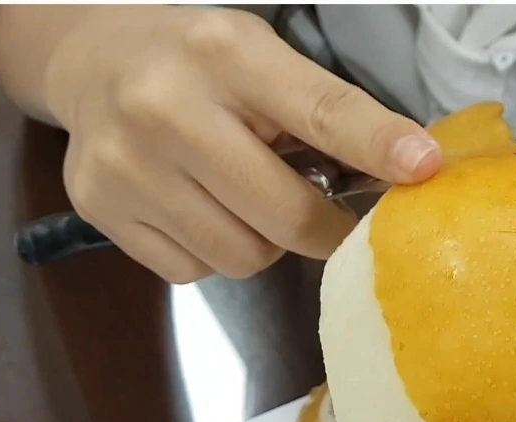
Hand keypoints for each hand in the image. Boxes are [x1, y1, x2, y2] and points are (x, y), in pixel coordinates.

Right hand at [45, 6, 440, 281]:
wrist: (91, 62)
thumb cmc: (198, 63)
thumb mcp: (262, 57)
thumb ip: (322, 111)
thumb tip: (403, 174)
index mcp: (226, 56)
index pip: (319, 110)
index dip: (377, 145)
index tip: (424, 169)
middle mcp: (168, 108)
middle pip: (285, 214)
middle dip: (324, 228)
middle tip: (332, 219)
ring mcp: (126, 164)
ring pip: (242, 256)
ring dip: (263, 241)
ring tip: (244, 198)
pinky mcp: (99, 208)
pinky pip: (194, 272)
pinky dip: (212, 253)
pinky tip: (200, 209)